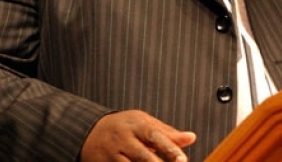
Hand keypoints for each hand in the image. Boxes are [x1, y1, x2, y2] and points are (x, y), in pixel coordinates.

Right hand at [80, 110, 196, 160]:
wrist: (90, 131)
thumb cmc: (126, 127)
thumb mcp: (144, 123)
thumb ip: (167, 132)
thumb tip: (192, 137)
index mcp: (137, 125)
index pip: (155, 135)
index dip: (169, 147)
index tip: (182, 159)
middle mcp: (124, 139)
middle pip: (143, 155)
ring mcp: (113, 154)